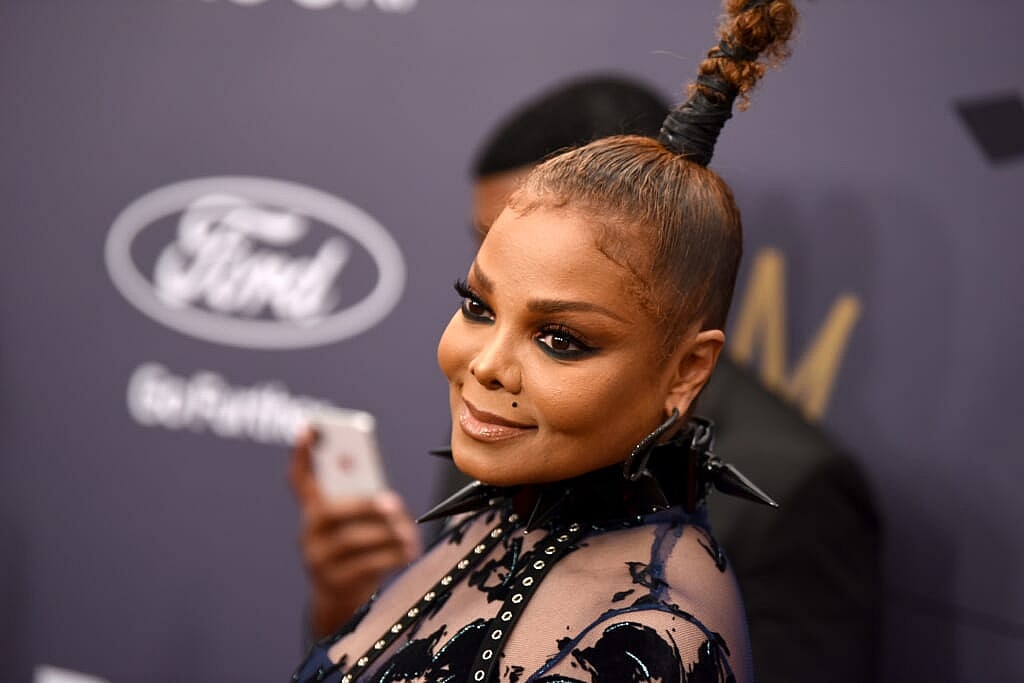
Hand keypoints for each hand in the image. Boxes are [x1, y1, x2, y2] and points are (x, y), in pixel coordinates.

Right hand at [289, 428, 422, 638]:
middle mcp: (309, 534)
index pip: (299, 479)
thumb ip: (362, 506)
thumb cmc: (356, 554)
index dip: (302, 454)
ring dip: (387, 535)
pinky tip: (409, 552)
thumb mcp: (353, 526)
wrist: (340, 605)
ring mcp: (318, 561)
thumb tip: (388, 502)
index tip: (308, 428)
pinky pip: (366, 566)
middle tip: (394, 503)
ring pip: (353, 541)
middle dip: (366, 506)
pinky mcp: (335, 584)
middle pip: (332, 513)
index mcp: (313, 512)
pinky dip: (393, 557)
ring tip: (409, 534)